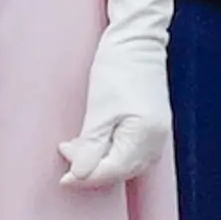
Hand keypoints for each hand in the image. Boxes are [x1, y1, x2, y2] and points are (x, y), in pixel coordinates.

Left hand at [58, 37, 170, 188]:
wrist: (136, 42)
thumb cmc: (117, 69)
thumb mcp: (99, 110)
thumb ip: (90, 146)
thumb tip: (80, 175)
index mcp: (145, 136)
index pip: (112, 171)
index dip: (85, 178)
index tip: (62, 178)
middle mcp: (156, 141)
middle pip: (120, 171)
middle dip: (90, 169)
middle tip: (65, 152)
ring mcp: (157, 135)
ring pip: (125, 164)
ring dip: (99, 161)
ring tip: (75, 145)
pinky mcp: (152, 127)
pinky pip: (130, 152)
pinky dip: (110, 152)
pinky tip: (93, 142)